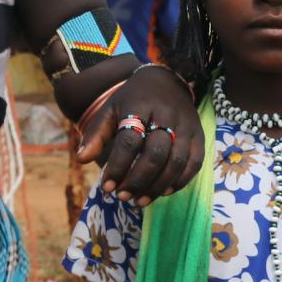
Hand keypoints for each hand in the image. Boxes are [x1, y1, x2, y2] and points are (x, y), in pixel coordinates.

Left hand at [76, 64, 204, 207]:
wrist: (166, 81)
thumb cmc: (133, 100)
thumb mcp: (110, 109)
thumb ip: (96, 134)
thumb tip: (81, 159)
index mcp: (140, 106)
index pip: (130, 140)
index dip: (118, 166)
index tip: (106, 187)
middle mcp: (166, 114)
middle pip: (155, 153)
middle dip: (138, 179)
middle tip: (123, 196)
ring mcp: (186, 125)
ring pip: (175, 161)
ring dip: (157, 186)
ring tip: (139, 200)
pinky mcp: (199, 134)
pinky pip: (194, 163)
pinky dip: (179, 182)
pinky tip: (163, 192)